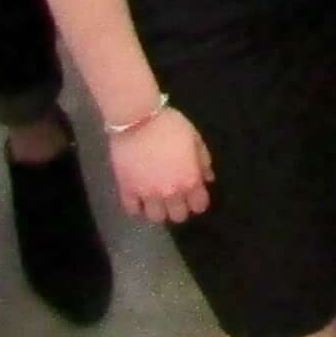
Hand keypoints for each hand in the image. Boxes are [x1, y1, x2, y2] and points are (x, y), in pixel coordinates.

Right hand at [106, 103, 211, 223]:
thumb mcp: (195, 138)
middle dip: (179, 208)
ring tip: (156, 200)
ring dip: (158, 210)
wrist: (137, 118)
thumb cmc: (170, 124)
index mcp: (189, 180)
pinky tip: (139, 198)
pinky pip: (132, 210)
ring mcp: (147, 193)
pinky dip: (137, 207)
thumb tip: (208, 178)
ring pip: (156, 218)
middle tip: (175, 198)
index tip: (194, 196)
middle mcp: (170, 192)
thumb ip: (203, 160)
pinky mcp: (127, 189)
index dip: (198, 202)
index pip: (199, 206)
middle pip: (178, 217)